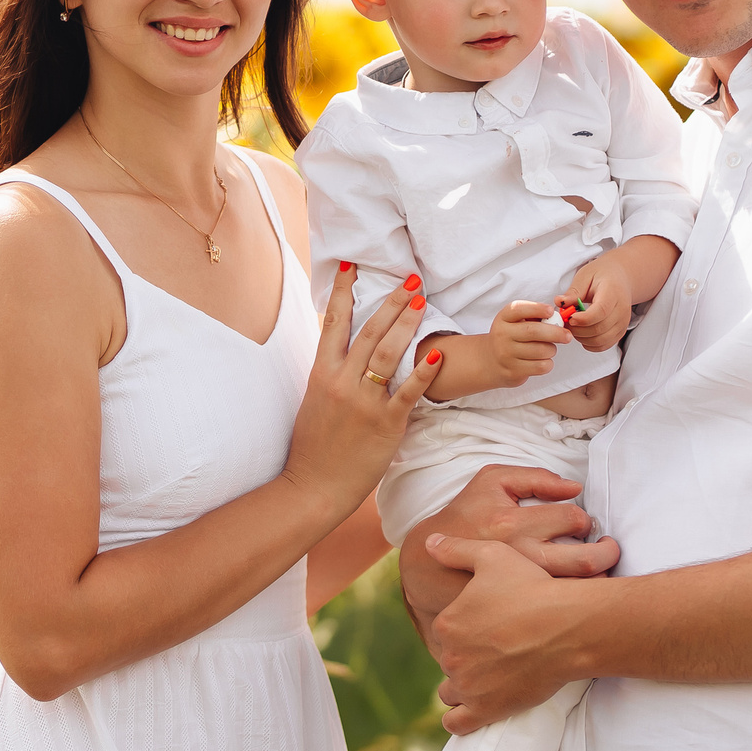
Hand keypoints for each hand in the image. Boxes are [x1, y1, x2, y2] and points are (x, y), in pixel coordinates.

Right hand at [281, 264, 444, 521]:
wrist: (315, 484)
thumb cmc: (315, 443)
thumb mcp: (316, 399)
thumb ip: (332, 372)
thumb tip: (344, 348)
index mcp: (322, 373)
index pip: (334, 323)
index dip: (344, 292)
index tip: (353, 266)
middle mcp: (342, 382)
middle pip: (369, 331)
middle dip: (391, 302)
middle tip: (410, 280)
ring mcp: (364, 402)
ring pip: (388, 353)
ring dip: (407, 324)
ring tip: (423, 302)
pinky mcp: (386, 424)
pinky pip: (407, 394)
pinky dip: (422, 375)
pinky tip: (436, 357)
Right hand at [397, 464, 617, 634]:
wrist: (429, 564)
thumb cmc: (465, 517)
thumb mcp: (491, 482)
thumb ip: (534, 478)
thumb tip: (575, 488)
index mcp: (512, 524)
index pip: (573, 519)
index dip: (584, 519)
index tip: (580, 524)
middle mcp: (519, 558)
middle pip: (586, 561)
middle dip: (607, 553)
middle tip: (608, 549)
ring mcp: (519, 588)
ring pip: (579, 590)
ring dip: (598, 578)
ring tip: (597, 569)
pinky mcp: (517, 610)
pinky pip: (560, 610)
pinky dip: (577, 601)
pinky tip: (577, 591)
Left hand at [424, 532, 612, 733]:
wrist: (568, 627)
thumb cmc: (534, 588)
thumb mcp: (493, 556)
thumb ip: (457, 550)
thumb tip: (429, 543)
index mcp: (448, 622)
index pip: (447, 630)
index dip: (466, 627)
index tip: (489, 626)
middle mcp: (451, 656)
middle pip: (451, 659)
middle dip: (467, 656)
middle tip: (496, 650)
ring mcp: (467, 686)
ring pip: (450, 691)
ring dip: (463, 685)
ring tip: (485, 679)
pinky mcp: (486, 710)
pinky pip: (457, 723)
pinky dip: (460, 719)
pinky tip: (471, 711)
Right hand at [483, 300, 570, 388]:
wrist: (491, 361)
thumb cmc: (512, 337)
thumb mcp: (516, 322)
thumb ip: (534, 317)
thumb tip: (558, 319)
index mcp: (504, 318)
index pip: (518, 309)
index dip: (537, 308)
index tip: (551, 311)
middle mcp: (502, 335)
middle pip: (533, 332)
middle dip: (555, 333)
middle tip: (567, 336)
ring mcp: (506, 354)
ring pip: (541, 351)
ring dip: (552, 349)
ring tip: (549, 348)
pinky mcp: (513, 371)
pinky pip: (540, 366)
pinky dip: (548, 363)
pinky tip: (543, 360)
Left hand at [563, 252, 635, 352]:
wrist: (620, 279)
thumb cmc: (602, 275)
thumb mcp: (585, 276)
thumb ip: (573, 292)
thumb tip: (559, 302)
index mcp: (613, 293)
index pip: (601, 311)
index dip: (583, 319)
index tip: (570, 317)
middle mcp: (621, 310)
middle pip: (599, 328)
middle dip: (577, 329)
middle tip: (565, 322)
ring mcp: (622, 323)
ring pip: (600, 340)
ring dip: (581, 338)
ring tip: (573, 326)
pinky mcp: (620, 332)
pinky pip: (603, 345)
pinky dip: (589, 344)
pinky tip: (582, 333)